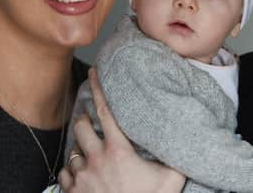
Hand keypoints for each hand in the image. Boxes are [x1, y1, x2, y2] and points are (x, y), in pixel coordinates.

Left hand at [58, 68, 184, 192]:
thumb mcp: (170, 179)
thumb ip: (177, 157)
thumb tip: (188, 137)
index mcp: (118, 151)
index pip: (106, 112)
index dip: (99, 88)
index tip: (94, 72)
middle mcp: (96, 160)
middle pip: (81, 126)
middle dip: (85, 120)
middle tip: (91, 120)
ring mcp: (81, 177)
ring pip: (72, 150)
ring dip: (80, 148)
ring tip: (90, 152)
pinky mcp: (72, 192)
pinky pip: (65, 173)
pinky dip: (71, 171)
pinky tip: (81, 174)